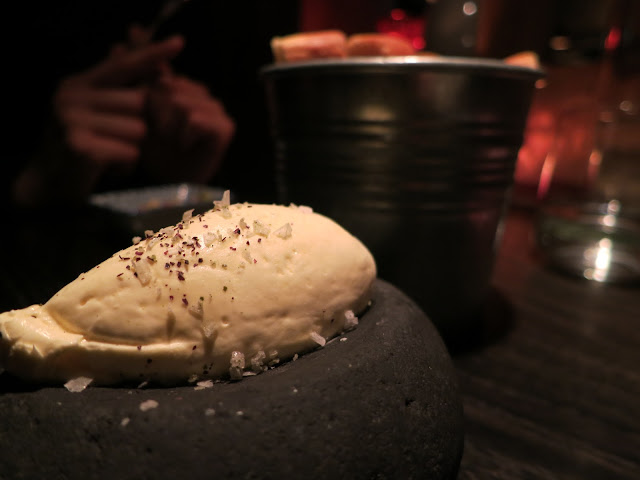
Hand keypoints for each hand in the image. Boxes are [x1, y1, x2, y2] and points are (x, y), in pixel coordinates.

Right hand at [53, 34, 184, 168]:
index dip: (152, 54)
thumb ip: (119, 91)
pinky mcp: (79, 146)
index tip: (179, 42)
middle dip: (141, 125)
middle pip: (139, 102)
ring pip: (138, 129)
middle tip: (118, 141)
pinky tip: (108, 168)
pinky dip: (126, 164)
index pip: (122, 65)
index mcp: (78, 84)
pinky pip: (129, 151)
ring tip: (110, 154)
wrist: (50, 186)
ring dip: (133, 148)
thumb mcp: (96, 115)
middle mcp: (71, 96)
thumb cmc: (81, 149)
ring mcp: (72, 119)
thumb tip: (149, 62)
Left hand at [141, 74, 234, 182]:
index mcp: (182, 85)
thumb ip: (135, 78)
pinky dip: (183, 136)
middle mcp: (202, 94)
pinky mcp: (225, 127)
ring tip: (173, 141)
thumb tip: (119, 42)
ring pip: (181, 102)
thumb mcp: (137, 111)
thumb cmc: (152, 149)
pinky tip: (185, 147)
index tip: (144, 118)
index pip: (162, 72)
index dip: (147, 93)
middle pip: (170, 86)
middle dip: (157, 112)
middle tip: (163, 135)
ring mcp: (217, 109)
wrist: (167, 183)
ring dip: (169, 127)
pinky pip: (194, 119)